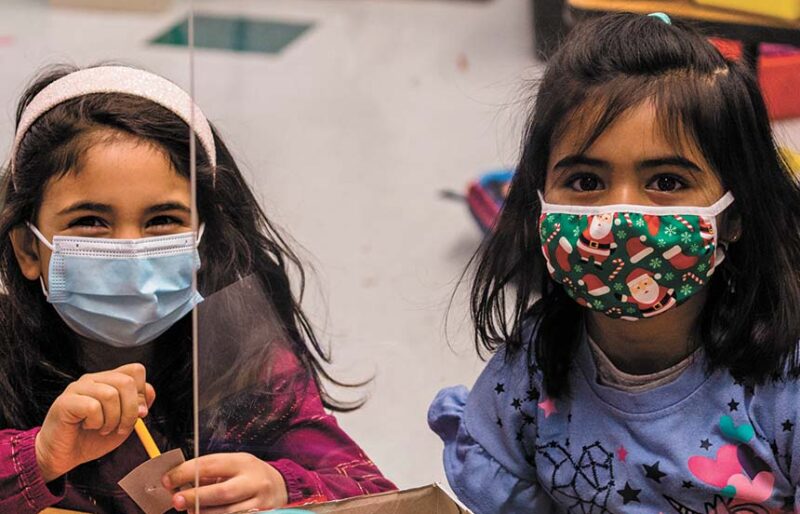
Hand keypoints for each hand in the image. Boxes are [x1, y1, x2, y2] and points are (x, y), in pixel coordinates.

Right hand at [35, 363, 155, 481]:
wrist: (64, 456)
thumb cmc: (92, 438)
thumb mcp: (124, 422)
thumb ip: (138, 407)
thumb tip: (147, 396)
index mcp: (109, 381)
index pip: (135, 371)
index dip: (142, 392)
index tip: (139, 413)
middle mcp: (94, 379)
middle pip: (126, 381)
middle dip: (131, 410)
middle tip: (122, 427)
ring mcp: (78, 388)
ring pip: (110, 394)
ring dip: (113, 419)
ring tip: (103, 428)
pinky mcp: (65, 402)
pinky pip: (92, 407)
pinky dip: (96, 422)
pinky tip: (89, 427)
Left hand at [163, 453, 287, 512]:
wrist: (282, 486)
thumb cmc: (249, 474)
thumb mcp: (234, 465)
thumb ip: (209, 472)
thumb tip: (178, 481)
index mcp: (243, 462)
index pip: (210, 464)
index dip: (186, 472)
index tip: (168, 480)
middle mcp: (253, 481)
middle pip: (222, 492)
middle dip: (195, 497)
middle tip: (175, 500)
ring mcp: (259, 502)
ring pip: (227, 513)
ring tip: (191, 511)